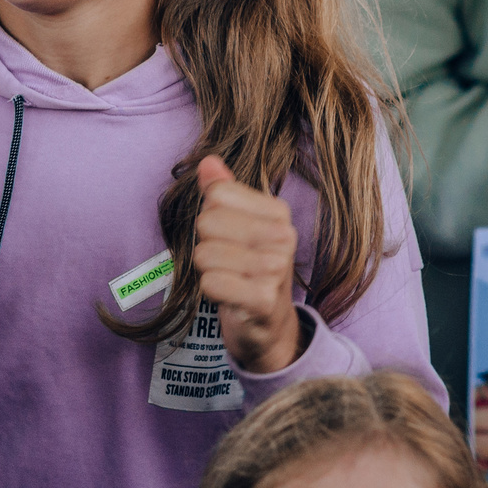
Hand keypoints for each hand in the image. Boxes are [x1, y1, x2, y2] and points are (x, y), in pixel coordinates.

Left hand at [191, 154, 307, 372]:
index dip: (211, 216)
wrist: (268, 326)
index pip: (217, 194)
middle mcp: (283, 236)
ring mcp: (276, 269)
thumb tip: (207, 161)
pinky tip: (230, 297)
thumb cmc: (249, 270)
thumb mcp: (238, 226)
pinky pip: (211, 283)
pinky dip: (211, 291)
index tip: (230, 237)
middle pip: (207, 222)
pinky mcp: (263, 300)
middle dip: (206, 245)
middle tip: (228, 263)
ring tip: (231, 280)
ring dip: (208, 271)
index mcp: (278, 212)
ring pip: (204, 254)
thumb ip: (223, 192)